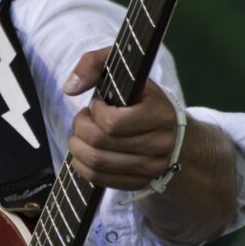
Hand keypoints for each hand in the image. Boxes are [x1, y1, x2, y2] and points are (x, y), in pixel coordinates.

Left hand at [64, 46, 236, 244]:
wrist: (175, 135)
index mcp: (160, 116)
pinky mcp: (139, 182)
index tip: (97, 104)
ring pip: (96, 163)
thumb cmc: (144, 99)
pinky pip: (99, 179)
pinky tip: (83, 152)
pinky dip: (82, 165)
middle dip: (81, 128)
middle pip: (100, 143)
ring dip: (77, 147)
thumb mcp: (128, 71)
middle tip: (84, 119)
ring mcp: (150, 168)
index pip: (113, 123)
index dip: (95, 112)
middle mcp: (160, 145)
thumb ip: (95, 63)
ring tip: (81, 135)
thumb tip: (69, 88)